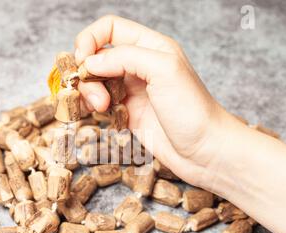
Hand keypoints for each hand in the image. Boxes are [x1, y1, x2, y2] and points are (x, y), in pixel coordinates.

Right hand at [74, 15, 240, 186]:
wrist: (204, 151)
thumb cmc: (193, 110)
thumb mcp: (164, 70)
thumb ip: (126, 57)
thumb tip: (90, 62)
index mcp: (150, 47)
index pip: (110, 28)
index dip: (90, 39)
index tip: (82, 59)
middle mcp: (139, 66)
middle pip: (97, 56)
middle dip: (88, 72)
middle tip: (96, 95)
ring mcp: (132, 90)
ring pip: (95, 81)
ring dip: (89, 92)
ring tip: (101, 108)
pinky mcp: (127, 113)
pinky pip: (99, 104)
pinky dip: (92, 108)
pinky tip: (101, 116)